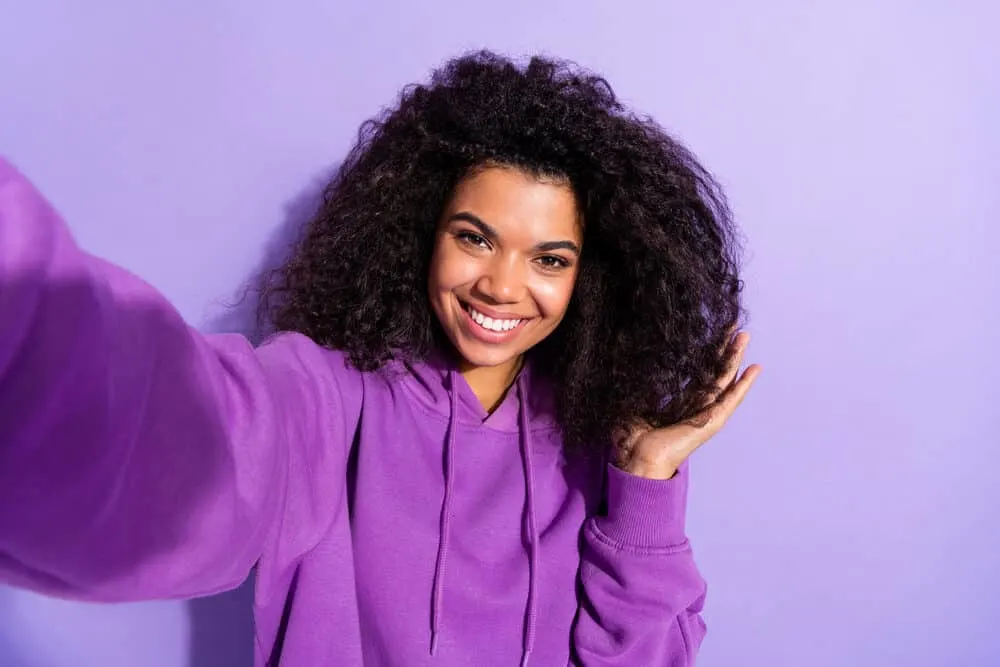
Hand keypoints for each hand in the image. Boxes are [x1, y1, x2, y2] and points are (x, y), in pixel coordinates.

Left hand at [616, 331, 761, 479]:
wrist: (637, 460)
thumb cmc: (631, 437)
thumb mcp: (635, 400)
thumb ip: (641, 382)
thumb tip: (633, 355)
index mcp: (681, 403)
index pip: (699, 372)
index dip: (707, 352)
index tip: (713, 333)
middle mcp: (697, 407)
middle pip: (716, 372)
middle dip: (725, 348)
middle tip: (734, 326)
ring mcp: (707, 415)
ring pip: (725, 380)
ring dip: (736, 357)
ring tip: (744, 335)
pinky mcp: (711, 422)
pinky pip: (730, 400)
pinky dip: (743, 384)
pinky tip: (754, 368)